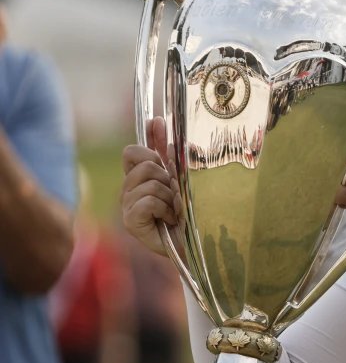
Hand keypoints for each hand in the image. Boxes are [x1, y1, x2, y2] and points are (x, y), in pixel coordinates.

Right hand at [120, 117, 182, 258]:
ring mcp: (128, 205)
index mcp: (140, 177)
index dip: (148, 147)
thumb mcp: (183, 176)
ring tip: (175, 211)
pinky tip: (168, 220)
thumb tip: (157, 120)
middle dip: (167, 179)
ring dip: (170, 197)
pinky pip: (147, 201)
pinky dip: (163, 209)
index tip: (163, 148)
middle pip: (144, 165)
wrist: (200, 242)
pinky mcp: (130, 221)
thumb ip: (169, 151)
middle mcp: (130, 190)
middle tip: (175, 196)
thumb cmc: (193, 211)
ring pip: (149, 183)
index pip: (132, 151)